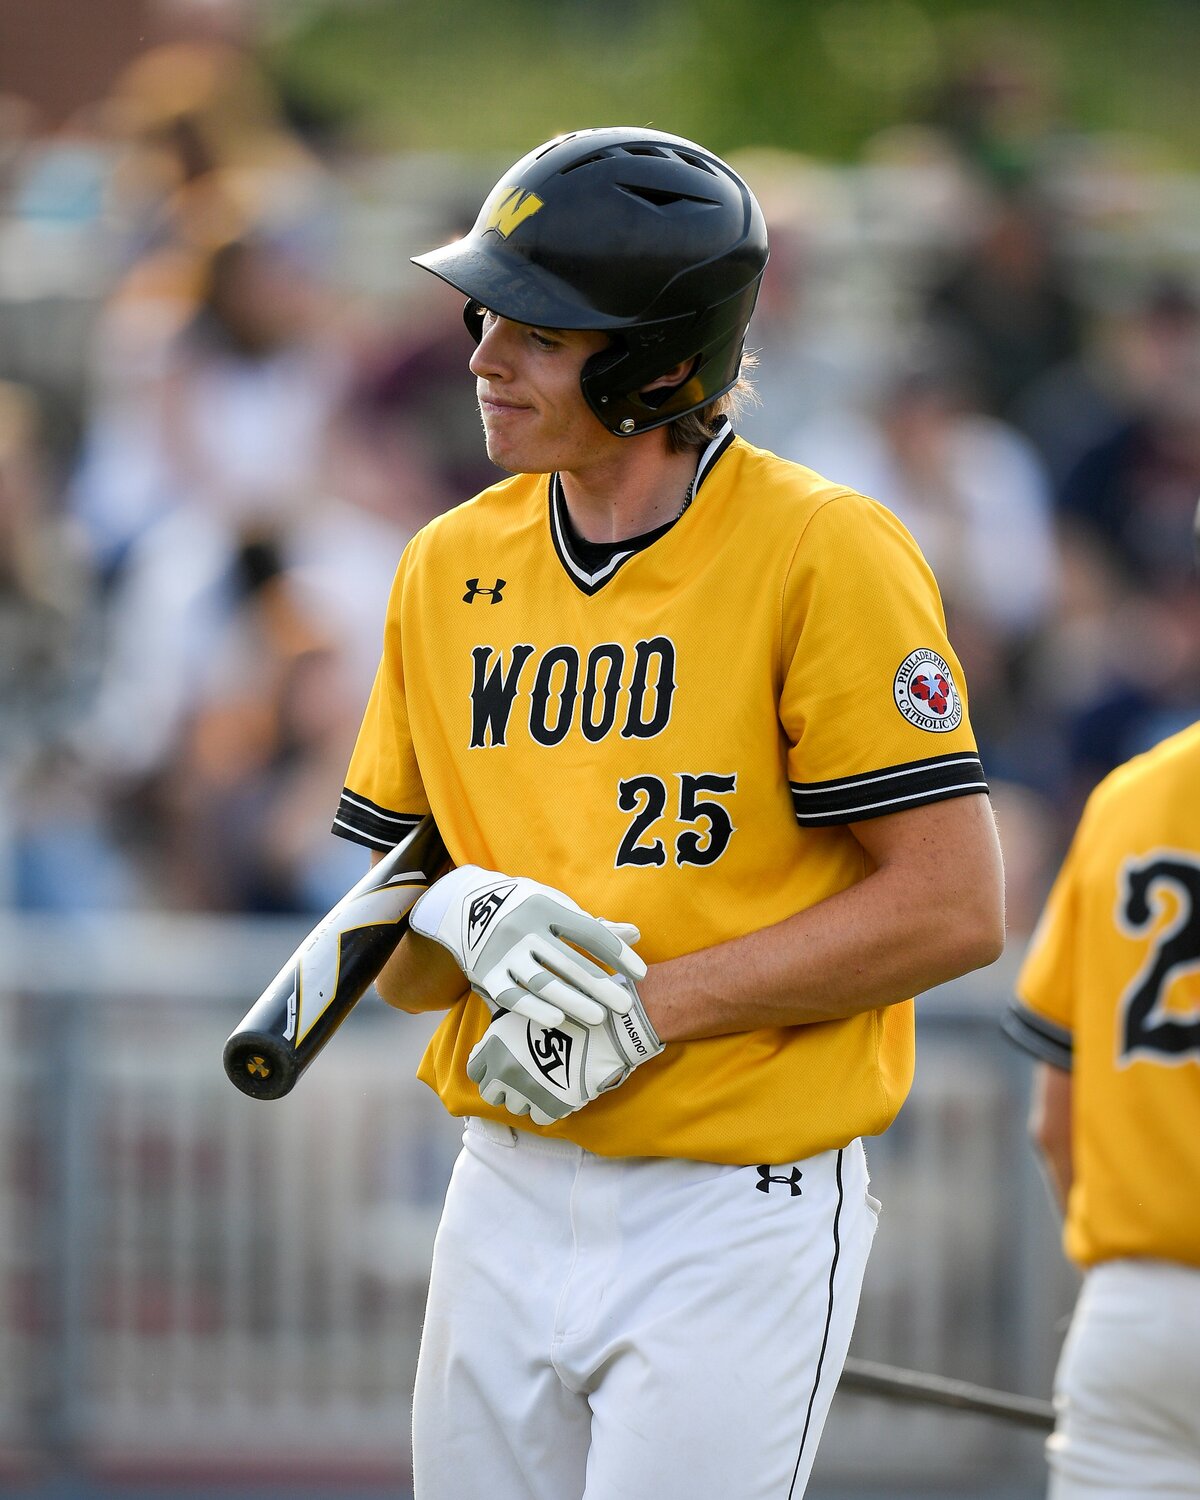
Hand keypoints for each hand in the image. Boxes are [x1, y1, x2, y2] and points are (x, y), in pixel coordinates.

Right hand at [408, 865, 645, 1027]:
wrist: (466, 905)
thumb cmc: (526, 908)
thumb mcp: (556, 906)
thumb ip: (593, 925)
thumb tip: (635, 935)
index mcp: (546, 908)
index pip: (590, 933)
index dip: (617, 954)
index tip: (641, 974)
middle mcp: (524, 929)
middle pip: (570, 962)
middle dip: (601, 986)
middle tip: (627, 1006)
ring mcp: (504, 952)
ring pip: (543, 983)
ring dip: (573, 1002)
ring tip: (600, 1018)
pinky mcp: (486, 973)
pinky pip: (513, 996)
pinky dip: (535, 1009)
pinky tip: (559, 1021)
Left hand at [466, 978, 663, 1125]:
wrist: (604, 1027)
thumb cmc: (568, 1010)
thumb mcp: (526, 1010)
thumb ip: (502, 1030)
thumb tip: (491, 1045)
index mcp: (494, 1045)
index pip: (475, 1070)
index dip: (488, 1069)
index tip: (501, 1066)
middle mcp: (503, 1070)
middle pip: (491, 1093)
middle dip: (505, 1087)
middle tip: (523, 1077)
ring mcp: (525, 1092)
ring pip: (515, 1107)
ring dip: (526, 1097)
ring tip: (545, 1081)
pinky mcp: (548, 1107)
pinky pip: (538, 1117)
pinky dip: (547, 1107)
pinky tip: (559, 1090)